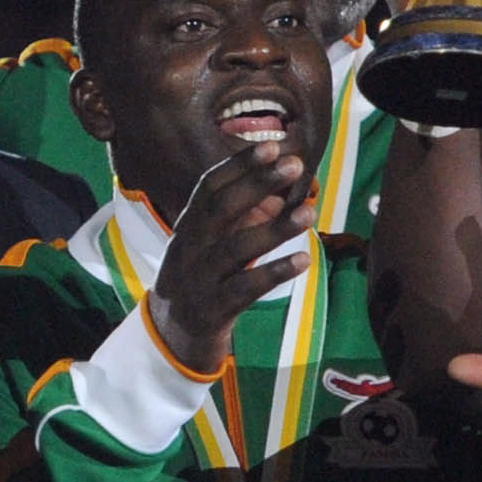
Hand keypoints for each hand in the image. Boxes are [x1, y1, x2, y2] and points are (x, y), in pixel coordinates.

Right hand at [147, 145, 317, 371]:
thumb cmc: (203, 279)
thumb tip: (280, 195)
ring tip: (310, 212)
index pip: (210, 187)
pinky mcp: (213, 310)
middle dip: (258, 184)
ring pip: (237, 249)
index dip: (239, 165)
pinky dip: (275, 273)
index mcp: (189, 227)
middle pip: (222, 210)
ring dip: (275, 229)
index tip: (270, 145)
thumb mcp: (216, 246)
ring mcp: (199, 279)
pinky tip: (304, 260)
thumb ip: (244, 221)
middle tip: (294, 164)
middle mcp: (189, 248)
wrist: (171, 336)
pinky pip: (245, 289)